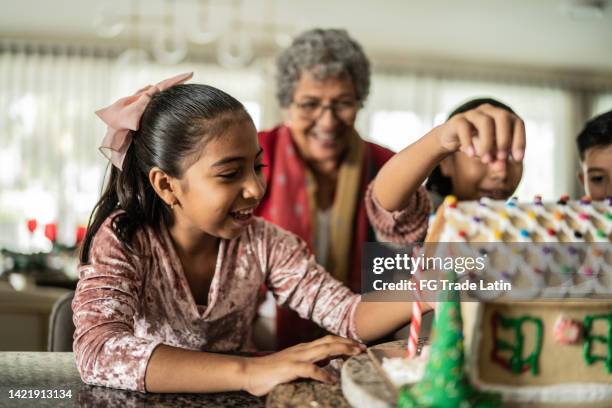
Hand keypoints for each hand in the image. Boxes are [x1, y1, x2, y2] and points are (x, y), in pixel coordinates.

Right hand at [242, 335, 364, 395]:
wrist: (249, 372)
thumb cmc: (270, 372)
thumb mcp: (293, 366)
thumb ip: (308, 365)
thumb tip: (325, 367)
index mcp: (303, 349)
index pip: (327, 341)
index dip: (343, 341)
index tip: (357, 345)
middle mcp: (302, 350)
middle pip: (329, 342)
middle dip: (347, 343)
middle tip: (362, 347)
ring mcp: (296, 357)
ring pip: (323, 350)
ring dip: (341, 350)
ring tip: (354, 354)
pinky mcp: (290, 368)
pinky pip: (310, 369)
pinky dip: (322, 373)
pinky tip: (331, 380)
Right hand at [435, 103, 525, 162]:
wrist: (451, 139)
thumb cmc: (476, 145)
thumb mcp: (490, 155)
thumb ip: (497, 161)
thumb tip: (501, 167)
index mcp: (502, 117)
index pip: (517, 122)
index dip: (520, 140)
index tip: (517, 159)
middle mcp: (489, 111)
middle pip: (502, 117)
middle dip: (504, 139)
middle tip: (502, 158)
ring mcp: (472, 114)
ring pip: (484, 122)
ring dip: (488, 143)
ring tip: (486, 160)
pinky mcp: (457, 120)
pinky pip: (464, 127)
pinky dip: (469, 142)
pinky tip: (471, 155)